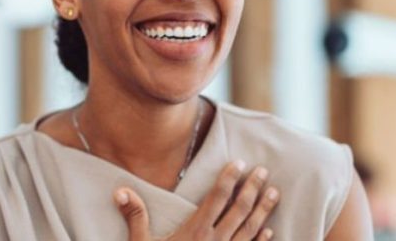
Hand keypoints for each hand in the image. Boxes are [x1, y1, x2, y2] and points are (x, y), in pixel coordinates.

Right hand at [114, 161, 278, 240]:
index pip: (217, 198)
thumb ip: (135, 217)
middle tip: (263, 171)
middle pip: (239, 209)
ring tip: (274, 193)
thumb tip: (121, 191)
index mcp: (195, 232)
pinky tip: (269, 231)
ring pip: (250, 229)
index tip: (240, 163)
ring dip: (263, 210)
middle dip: (252, 188)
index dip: (229, 178)